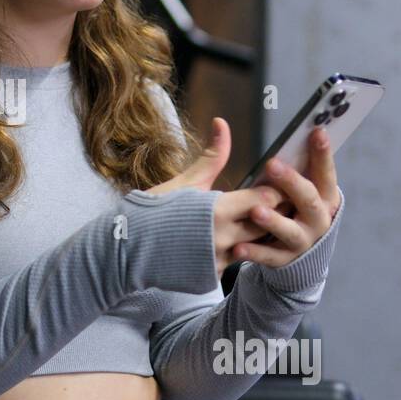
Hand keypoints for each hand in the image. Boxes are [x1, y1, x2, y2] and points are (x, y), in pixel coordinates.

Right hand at [143, 118, 283, 276]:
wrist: (126, 249)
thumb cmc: (153, 211)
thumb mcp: (184, 182)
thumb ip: (212, 157)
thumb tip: (222, 123)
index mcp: (218, 210)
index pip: (266, 199)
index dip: (274, 191)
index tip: (271, 184)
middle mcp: (223, 238)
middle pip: (268, 224)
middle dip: (273, 212)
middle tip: (272, 202)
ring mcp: (219, 261)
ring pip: (256, 246)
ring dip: (258, 233)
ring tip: (253, 220)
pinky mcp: (213, 276)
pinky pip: (236, 262)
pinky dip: (238, 251)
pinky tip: (231, 241)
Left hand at [232, 127, 340, 267]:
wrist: (302, 255)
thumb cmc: (294, 209)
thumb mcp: (299, 189)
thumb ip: (293, 166)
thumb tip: (291, 131)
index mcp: (323, 197)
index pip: (324, 173)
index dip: (323, 154)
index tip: (316, 132)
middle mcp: (318, 218)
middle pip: (308, 199)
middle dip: (291, 182)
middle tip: (272, 165)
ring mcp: (302, 241)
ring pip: (289, 230)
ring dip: (273, 220)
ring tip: (255, 211)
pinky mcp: (285, 259)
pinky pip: (269, 256)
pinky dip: (254, 252)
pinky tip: (237, 248)